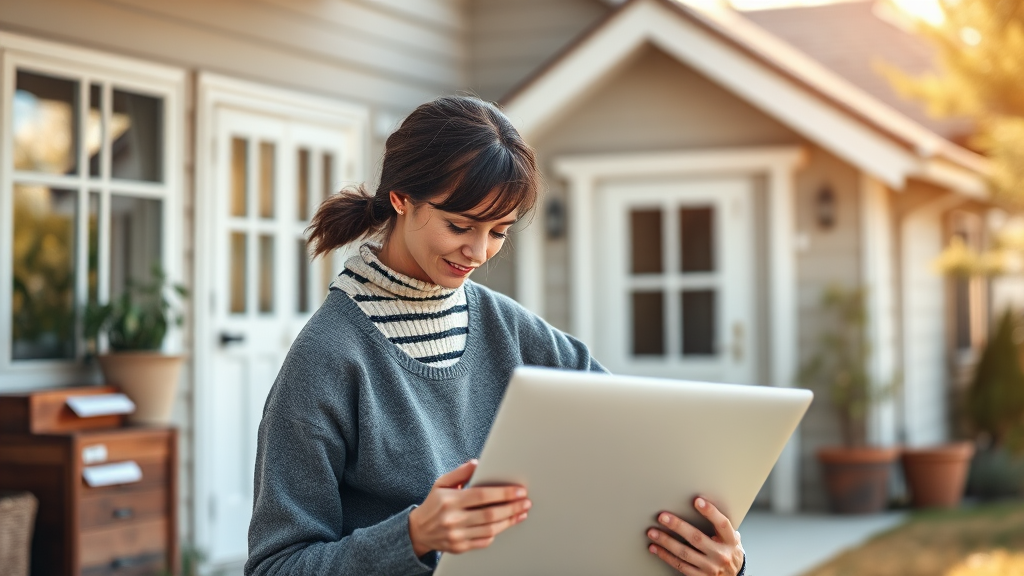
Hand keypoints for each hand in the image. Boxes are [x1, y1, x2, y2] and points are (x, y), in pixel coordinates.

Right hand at [408, 459, 530, 555]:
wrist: (418, 531)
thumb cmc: (433, 504)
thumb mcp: (441, 483)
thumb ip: (460, 473)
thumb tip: (478, 463)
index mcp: (449, 501)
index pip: (482, 496)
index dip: (503, 493)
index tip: (519, 491)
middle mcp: (453, 519)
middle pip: (489, 514)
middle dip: (512, 508)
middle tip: (526, 502)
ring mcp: (456, 535)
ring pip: (490, 529)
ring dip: (509, 521)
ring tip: (521, 513)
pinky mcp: (459, 548)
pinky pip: (484, 541)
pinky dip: (497, 533)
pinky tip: (506, 524)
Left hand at [646, 497, 744, 574]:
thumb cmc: (729, 553)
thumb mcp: (732, 538)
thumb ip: (719, 525)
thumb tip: (702, 504)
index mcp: (730, 541)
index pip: (722, 524)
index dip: (710, 512)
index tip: (697, 501)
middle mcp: (721, 555)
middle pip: (697, 538)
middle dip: (678, 526)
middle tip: (663, 517)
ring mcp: (710, 568)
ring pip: (684, 553)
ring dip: (666, 541)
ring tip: (652, 532)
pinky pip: (679, 565)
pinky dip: (665, 556)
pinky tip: (655, 548)